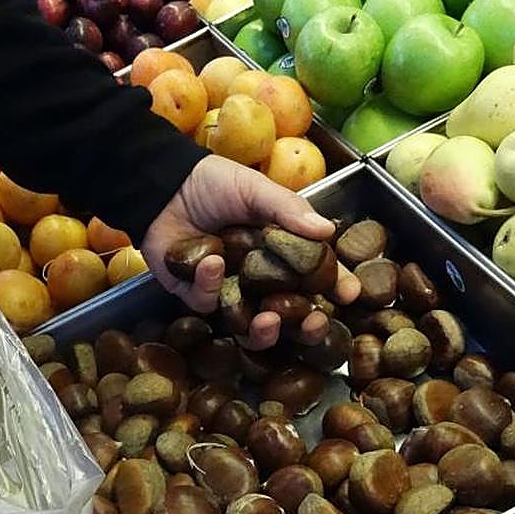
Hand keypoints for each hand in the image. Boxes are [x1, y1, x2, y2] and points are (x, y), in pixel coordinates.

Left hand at [141, 155, 360, 349]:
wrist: (164, 184)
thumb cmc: (215, 183)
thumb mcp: (256, 190)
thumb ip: (288, 210)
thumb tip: (327, 231)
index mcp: (280, 253)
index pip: (314, 276)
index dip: (335, 287)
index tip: (350, 294)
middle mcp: (258, 279)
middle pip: (289, 314)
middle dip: (305, 326)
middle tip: (314, 323)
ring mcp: (228, 290)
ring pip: (250, 326)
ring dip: (263, 330)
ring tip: (269, 320)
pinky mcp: (195, 294)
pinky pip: (208, 303)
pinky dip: (211, 284)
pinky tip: (214, 262)